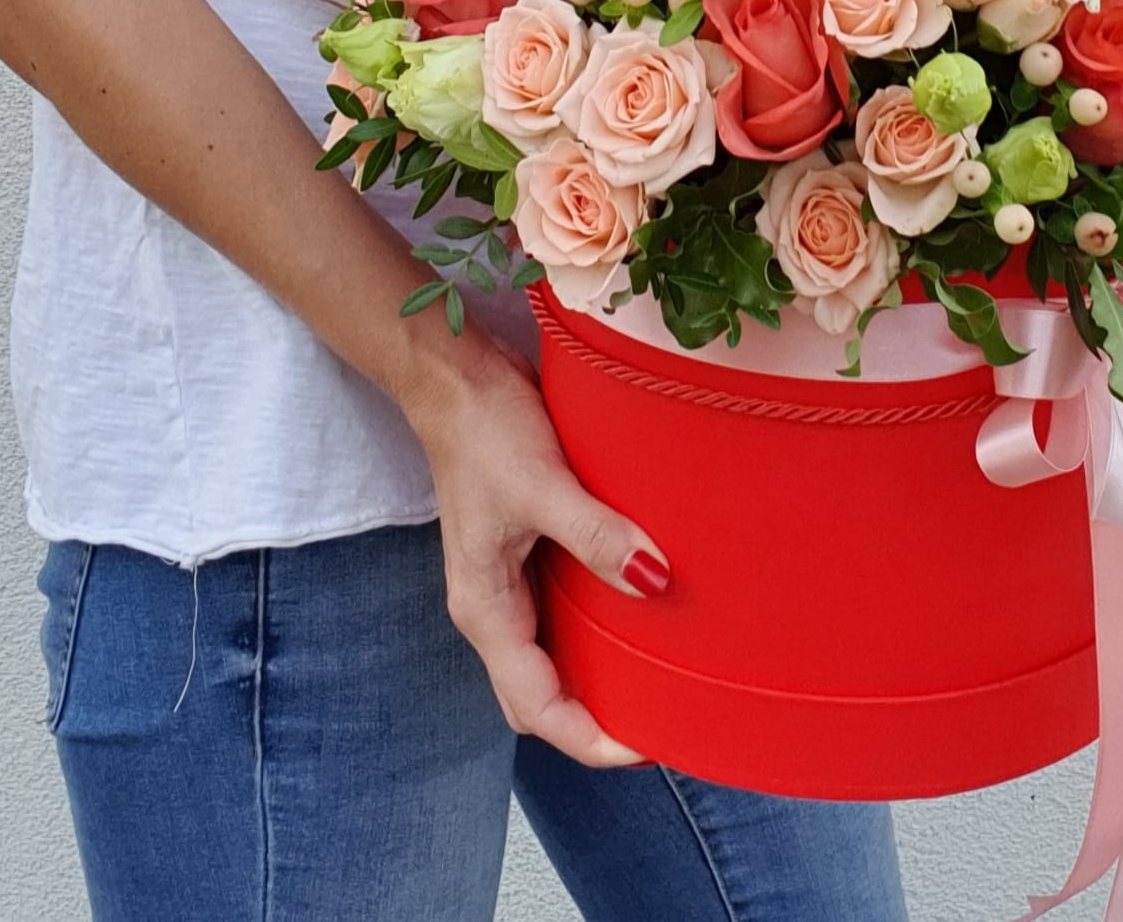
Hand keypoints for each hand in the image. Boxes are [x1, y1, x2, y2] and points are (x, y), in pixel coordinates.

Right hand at [402, 325, 668, 765]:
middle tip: (667, 720)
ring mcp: (511, 578)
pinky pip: (568, 607)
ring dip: (602, 672)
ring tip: (666, 677)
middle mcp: (497, 606)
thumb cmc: (483, 430)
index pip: (538, 707)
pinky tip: (644, 607)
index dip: (591, 738)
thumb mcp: (543, 485)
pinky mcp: (529, 548)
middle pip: (545, 694)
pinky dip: (602, 623)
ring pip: (557, 653)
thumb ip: (595, 536)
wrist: (455, 377)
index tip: (649, 745)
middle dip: (599, 719)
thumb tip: (654, 581)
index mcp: (487, 610)